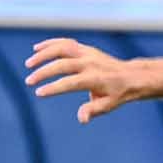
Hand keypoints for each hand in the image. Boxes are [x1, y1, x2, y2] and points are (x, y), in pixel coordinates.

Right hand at [24, 38, 144, 123]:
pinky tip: (36, 49)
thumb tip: (81, 119)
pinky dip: (50, 44)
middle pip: (62, 65)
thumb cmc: (118, 93)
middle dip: (43, 73)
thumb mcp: (109, 104)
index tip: (39, 93)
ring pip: (61, 49)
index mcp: (95, 79)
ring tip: (29, 64)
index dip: (53, 88)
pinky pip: (65, 42)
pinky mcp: (86, 48)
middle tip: (29, 81)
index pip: (69, 83)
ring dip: (43, 55)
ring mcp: (88, 54)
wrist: (132, 76)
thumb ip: (93, 110)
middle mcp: (90, 64)